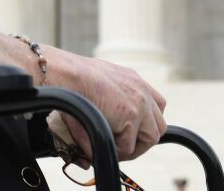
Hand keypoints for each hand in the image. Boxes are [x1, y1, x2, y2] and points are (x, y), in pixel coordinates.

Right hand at [41, 45, 166, 161]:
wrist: (65, 73)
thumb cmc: (70, 80)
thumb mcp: (92, 92)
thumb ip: (102, 111)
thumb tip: (97, 138)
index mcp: (132, 80)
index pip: (155, 105)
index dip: (144, 123)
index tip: (129, 132)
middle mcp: (141, 89)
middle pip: (158, 124)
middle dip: (141, 139)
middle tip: (121, 146)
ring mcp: (139, 103)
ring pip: (150, 138)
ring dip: (131, 146)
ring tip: (112, 147)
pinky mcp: (130, 115)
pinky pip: (128, 146)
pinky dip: (115, 150)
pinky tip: (99, 141)